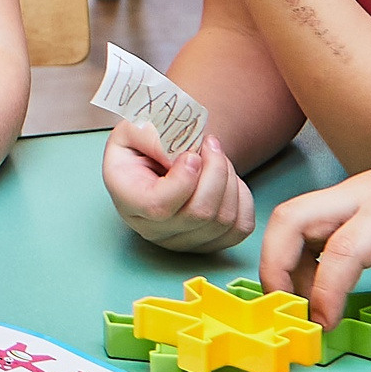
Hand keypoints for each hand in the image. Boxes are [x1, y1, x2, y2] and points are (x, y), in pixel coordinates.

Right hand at [103, 120, 255, 251]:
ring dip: (229, 179)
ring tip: (216, 157)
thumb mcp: (136, 127)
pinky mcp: (209, 244)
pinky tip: (227, 179)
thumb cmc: (145, 140)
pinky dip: (242, 197)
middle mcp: (151, 229)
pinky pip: (241, 226)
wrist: (158, 154)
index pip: (159, 206)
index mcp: (128, 199)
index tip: (192, 154)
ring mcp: (181, 242)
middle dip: (215, 170)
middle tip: (210, 144)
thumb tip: (183, 156)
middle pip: (199, 214)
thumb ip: (152, 136)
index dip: (184, 180)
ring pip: (224, 219)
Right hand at [258, 135, 370, 359]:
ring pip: (291, 217)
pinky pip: (307, 218)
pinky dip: (299, 251)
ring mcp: (351, 190)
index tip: (326, 328)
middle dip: (275, 268)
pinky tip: (323, 281)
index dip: (325, 294)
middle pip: (290, 219)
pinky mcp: (349, 195)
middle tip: (291, 312)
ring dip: (285, 260)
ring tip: (311, 302)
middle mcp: (361, 192)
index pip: (341, 250)